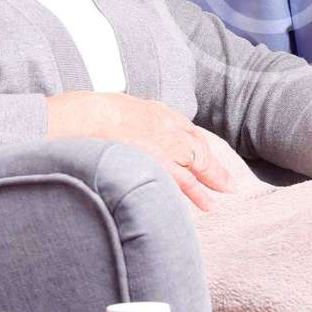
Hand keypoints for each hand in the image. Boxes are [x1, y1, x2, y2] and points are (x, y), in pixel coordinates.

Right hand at [47, 91, 230, 209]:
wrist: (85, 116)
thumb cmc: (89, 113)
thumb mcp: (115, 108)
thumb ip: (126, 120)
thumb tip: (120, 130)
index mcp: (155, 112)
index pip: (185, 131)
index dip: (197, 146)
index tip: (205, 158)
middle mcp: (165, 126)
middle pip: (197, 147)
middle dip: (212, 166)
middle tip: (227, 182)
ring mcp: (164, 144)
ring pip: (195, 165)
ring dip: (210, 181)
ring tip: (221, 196)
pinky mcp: (159, 162)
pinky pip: (183, 180)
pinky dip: (196, 192)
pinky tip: (207, 204)